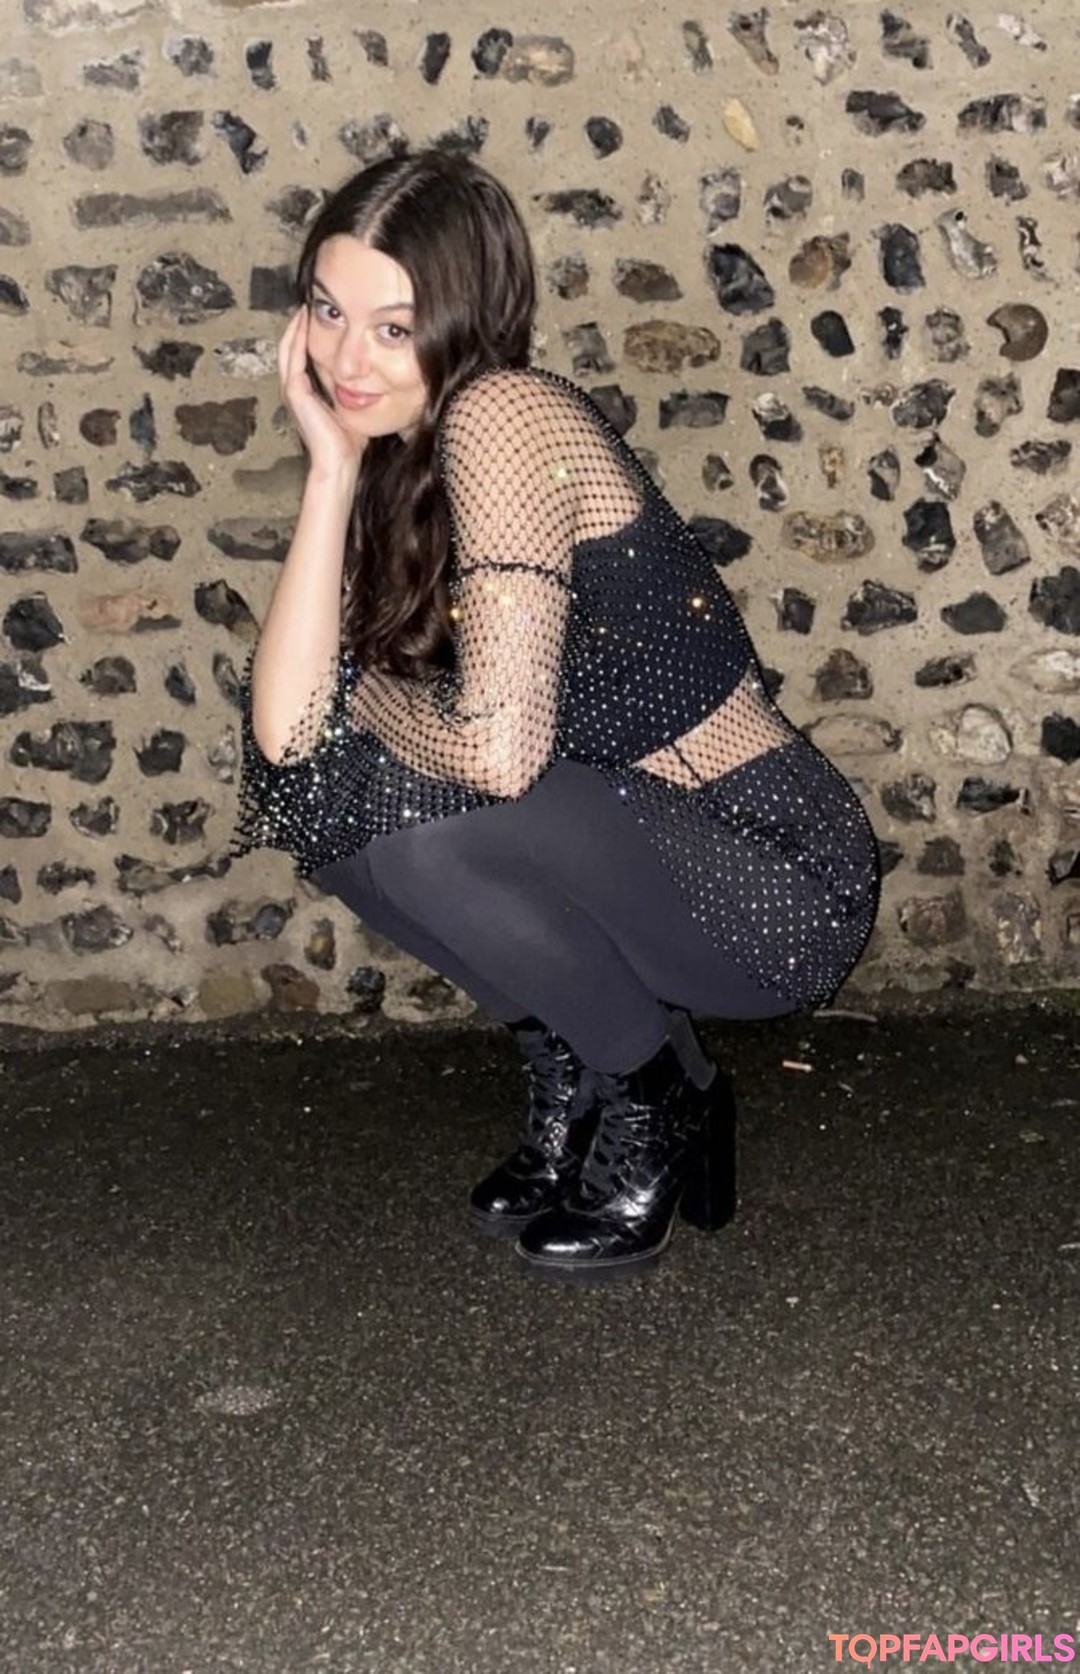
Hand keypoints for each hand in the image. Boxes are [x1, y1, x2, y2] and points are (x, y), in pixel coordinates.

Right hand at [278, 307, 364, 479]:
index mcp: (307, 393)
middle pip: (290, 349)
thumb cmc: (348, 442)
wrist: (339, 462)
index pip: (302, 357)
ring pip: (288, 350)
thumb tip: (369, 377)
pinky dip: (297, 339)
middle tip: (307, 304)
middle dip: (298, 327)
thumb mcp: (352, 406)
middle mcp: (295, 390)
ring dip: (295, 328)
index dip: (307, 336)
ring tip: (303, 308)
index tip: (319, 317)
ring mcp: (292, 391)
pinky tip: (304, 322)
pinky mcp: (294, 393)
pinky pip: (292, 358)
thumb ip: (354, 389)